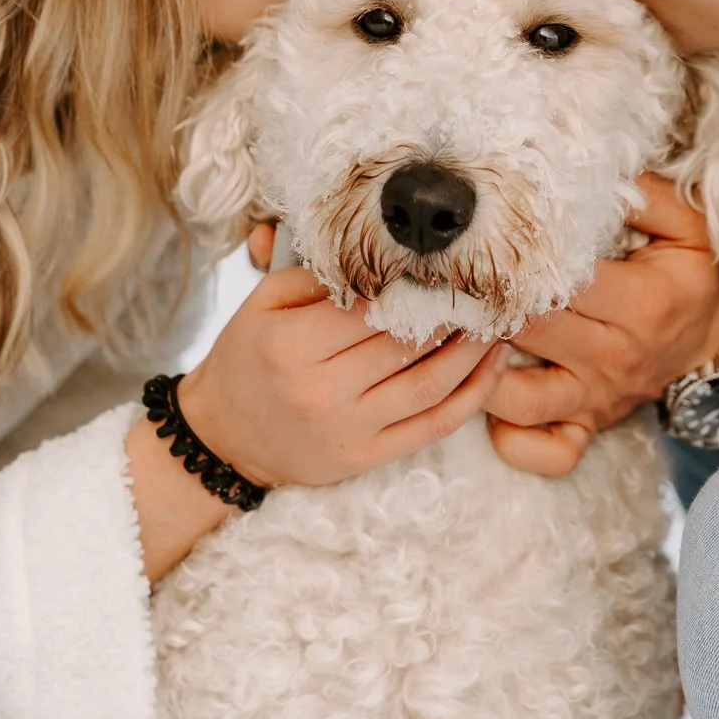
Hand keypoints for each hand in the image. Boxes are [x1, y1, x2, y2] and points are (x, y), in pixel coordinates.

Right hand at [180, 264, 507, 489]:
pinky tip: (493, 369)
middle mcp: (320, 391)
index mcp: (291, 346)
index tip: (444, 267)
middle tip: (483, 289)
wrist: (223, 437)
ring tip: (495, 324)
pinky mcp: (365, 458)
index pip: (369, 308)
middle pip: (404, 344)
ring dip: (472, 353)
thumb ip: (313, 276)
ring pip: (429, 386)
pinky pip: (432, 426)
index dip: (413, 286)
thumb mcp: (261, 304)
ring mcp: (347, 429)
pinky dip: (471, 398)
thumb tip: (375, 260)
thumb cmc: (247, 359)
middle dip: (451, 314)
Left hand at [484, 175, 718, 476]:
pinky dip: (510, 438)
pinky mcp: (587, 425)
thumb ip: (644, 194)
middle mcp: (614, 357)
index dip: (518, 260)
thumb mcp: (689, 225)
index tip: (485, 237)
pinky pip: (544, 452)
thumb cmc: (692, 276)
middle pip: (529, 332)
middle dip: (483, 305)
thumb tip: (593, 169)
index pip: (563, 282)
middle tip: (444, 277)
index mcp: (640, 303)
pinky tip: (487, 400)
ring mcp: (596, 398)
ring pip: (519, 399)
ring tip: (456, 334)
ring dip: (478, 371)